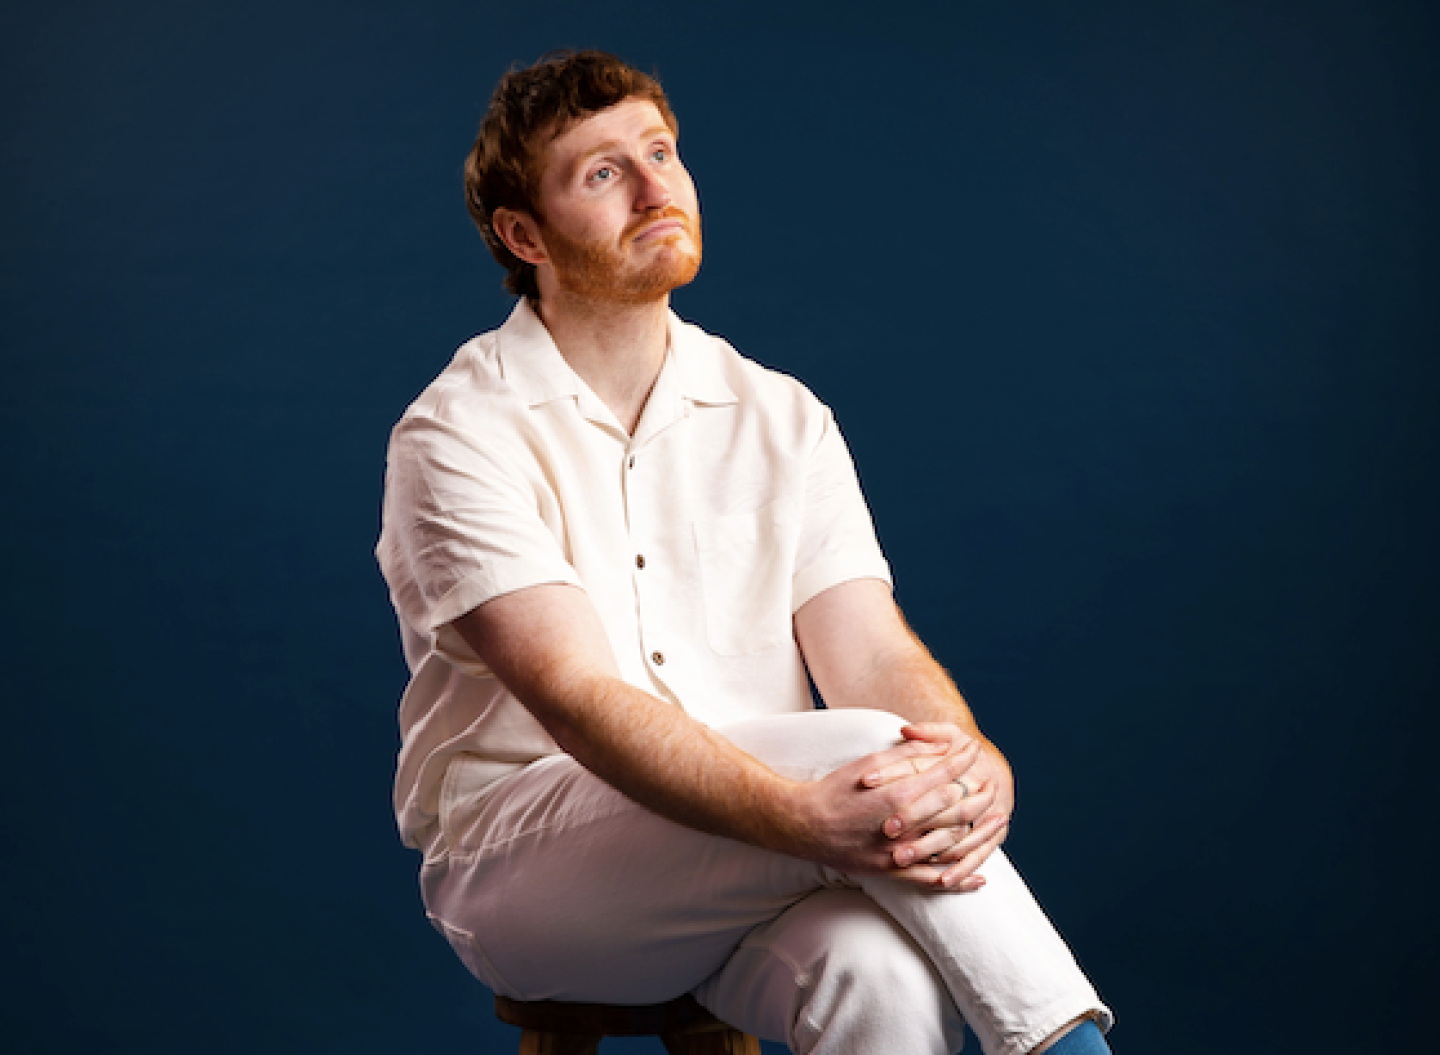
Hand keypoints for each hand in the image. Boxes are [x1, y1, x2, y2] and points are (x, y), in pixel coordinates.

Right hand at [783, 735, 994, 889]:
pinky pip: (932, 880)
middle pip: (954, 811)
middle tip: (994, 785)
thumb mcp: (868, 765)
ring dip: (978, 835)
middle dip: (978, 795)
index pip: (943, 776)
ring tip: (997, 824)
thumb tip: (935, 746)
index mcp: (896, 795)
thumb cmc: (834, 790)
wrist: (803, 826)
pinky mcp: (892, 872)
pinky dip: (958, 879)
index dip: (962, 762)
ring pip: (950, 846)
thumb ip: (904, 757)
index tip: (975, 751)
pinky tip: (979, 877)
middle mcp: (901, 826)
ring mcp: (898, 853)